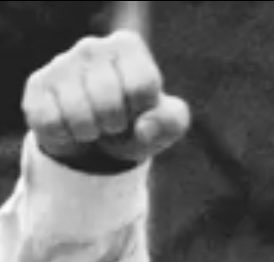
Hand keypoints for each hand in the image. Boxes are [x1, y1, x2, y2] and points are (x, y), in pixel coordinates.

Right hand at [21, 30, 189, 171]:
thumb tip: (144, 127)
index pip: (143, 85)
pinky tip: (71, 125)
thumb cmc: (138, 123)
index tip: (138, 109)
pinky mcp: (37, 85)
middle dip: (115, 125)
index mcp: (128, 47)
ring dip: (91, 133)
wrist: (97, 138)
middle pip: (109, 103)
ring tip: (94, 125)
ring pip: (79, 115)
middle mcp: (92, 47)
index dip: (143, 110)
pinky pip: (51, 122)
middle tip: (114, 122)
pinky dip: (66, 135)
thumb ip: (171, 122)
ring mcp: (60, 64)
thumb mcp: (166, 124)